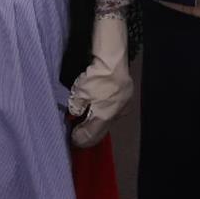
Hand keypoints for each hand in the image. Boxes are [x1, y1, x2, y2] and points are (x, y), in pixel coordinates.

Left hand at [67, 17, 132, 147]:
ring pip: (108, 120)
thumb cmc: (96, 76)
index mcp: (105, 116)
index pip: (91, 136)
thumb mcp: (79, 92)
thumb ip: (76, 107)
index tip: (72, 138)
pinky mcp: (127, 97)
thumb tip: (76, 114)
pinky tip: (97, 106)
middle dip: (89, 132)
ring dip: (96, 121)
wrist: (113, 59)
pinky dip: (104, 111)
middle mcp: (117, 115)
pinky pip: (113, 110)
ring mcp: (124, 106)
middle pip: (101, 130)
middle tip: (77, 131)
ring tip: (86, 118)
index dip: (81, 139)